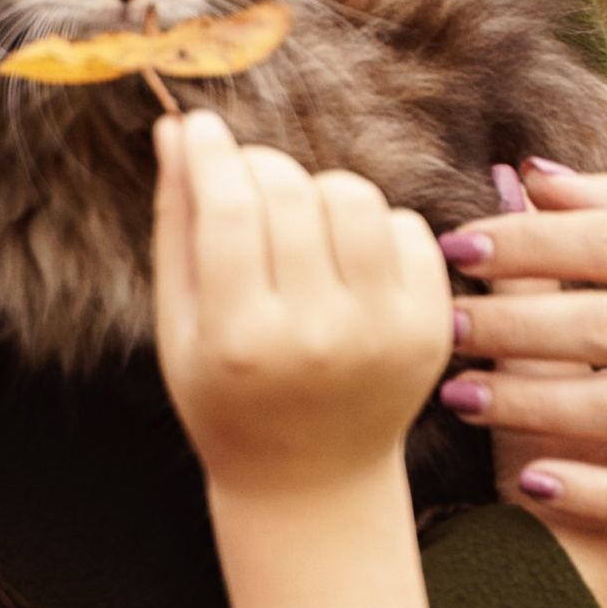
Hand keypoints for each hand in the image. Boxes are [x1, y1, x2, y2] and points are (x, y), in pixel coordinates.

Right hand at [154, 111, 451, 498]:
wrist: (308, 480)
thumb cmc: (227, 394)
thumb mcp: (180, 325)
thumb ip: (178, 225)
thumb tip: (178, 128)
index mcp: (239, 340)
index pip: (229, 209)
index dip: (214, 153)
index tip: (204, 127)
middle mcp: (315, 336)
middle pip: (289, 193)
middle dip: (259, 170)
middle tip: (246, 188)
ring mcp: (380, 333)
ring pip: (353, 196)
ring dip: (318, 193)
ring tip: (299, 229)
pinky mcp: (428, 329)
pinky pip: (406, 227)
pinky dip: (373, 228)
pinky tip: (346, 263)